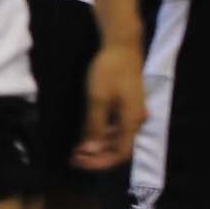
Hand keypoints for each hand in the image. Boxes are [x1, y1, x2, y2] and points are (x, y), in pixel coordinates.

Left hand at [74, 43, 144, 171]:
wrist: (122, 46)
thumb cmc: (109, 70)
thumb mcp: (98, 99)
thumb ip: (95, 126)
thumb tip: (91, 150)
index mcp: (132, 121)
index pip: (120, 154)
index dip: (100, 162)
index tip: (79, 162)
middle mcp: (136, 121)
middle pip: (119, 149)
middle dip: (96, 157)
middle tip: (73, 159)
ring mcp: (132, 114)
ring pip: (116, 139)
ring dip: (98, 147)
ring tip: (76, 151)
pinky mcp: (127, 107)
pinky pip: (116, 128)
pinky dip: (101, 135)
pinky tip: (86, 136)